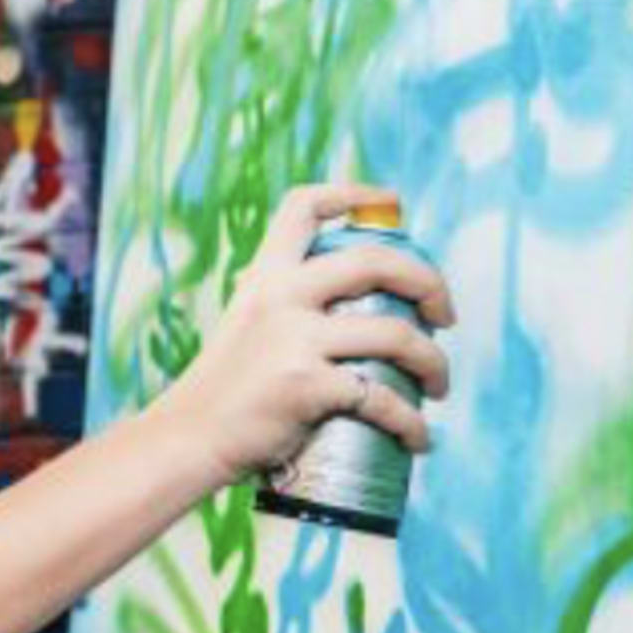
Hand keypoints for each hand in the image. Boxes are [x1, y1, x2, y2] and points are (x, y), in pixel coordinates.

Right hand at [154, 183, 454, 486]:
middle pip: (377, 262)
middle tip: (443, 315)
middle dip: (429, 283)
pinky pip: (382, 398)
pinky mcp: (307, 386)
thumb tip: (338, 303)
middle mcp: (281, 296)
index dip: (353, 192)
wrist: (188, 439)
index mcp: (265, 276)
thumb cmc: (223, 391)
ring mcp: (295, 340)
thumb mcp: (244, 325)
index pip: (304, 206)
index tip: (392, 203)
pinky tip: (418, 437)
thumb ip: (282, 306)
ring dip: (434, 362)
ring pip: (396, 334)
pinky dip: (411, 422)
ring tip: (439, 385)